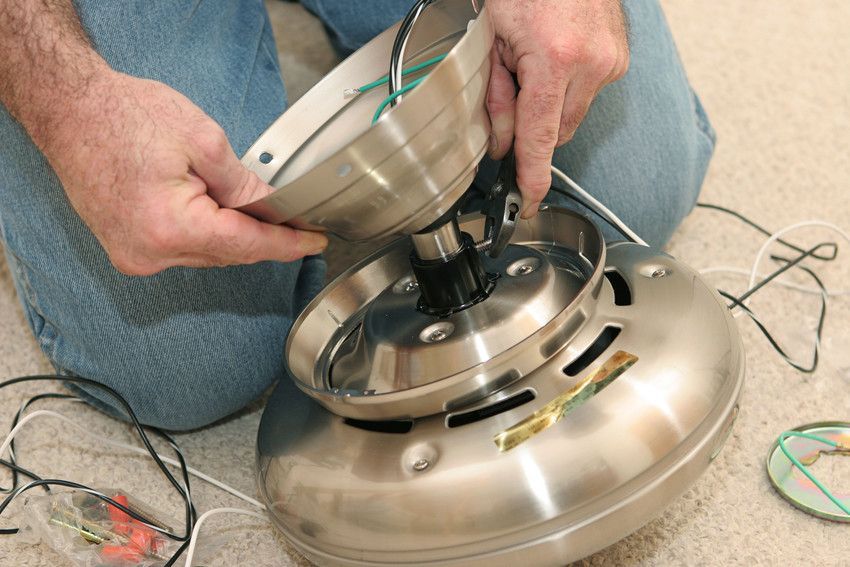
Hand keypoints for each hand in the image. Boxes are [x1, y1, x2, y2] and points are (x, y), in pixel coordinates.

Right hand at [42, 70, 327, 275]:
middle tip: (295, 220)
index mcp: (171, 227)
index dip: (287, 245)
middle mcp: (150, 253)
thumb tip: (275, 209)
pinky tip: (218, 216)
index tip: (314, 242)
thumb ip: (244, 184)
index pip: (247, 246)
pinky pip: (182, 252)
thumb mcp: (202, 141)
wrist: (70, 110)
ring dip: (233, 236)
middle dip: (263, 237)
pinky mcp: (128, 250)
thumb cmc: (125, 116)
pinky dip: (206, 237)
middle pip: (228, 254)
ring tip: (257, 212)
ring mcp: (135, 256)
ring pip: (207, 255)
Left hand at [486, 0, 629, 217]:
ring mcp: (611, 60)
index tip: (528, 203)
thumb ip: (495, 98)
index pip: (541, 136)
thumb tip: (502, 145)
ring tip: (536, 63)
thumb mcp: (490, 38)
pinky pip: (588, 94)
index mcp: (554, 58)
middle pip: (558, 131)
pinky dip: (569, 88)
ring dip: (552, 105)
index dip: (532, 176)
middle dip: (533, 125)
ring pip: (573, 115)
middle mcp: (591, 62)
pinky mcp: (619, 57)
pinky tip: (556, 58)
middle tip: (513, 86)